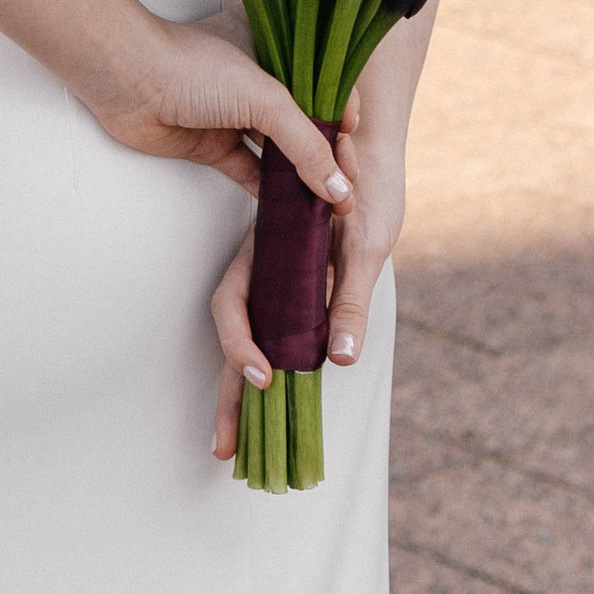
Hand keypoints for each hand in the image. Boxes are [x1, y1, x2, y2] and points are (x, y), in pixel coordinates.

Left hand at [87, 15, 353, 209]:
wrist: (130, 80)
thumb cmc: (194, 68)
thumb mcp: (264, 98)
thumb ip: (304, 144)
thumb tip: (338, 188)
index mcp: (278, 58)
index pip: (325, 92)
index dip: (343, 122)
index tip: (357, 154)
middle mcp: (260, 87)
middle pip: (305, 127)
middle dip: (328, 159)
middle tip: (347, 193)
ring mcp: (237, 118)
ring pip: (280, 155)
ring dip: (302, 181)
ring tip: (328, 210)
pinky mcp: (215, 148)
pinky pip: (251, 174)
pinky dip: (269, 195)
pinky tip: (290, 215)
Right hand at [206, 98, 403, 457]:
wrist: (371, 144)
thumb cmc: (369, 186)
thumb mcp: (366, 243)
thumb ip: (351, 297)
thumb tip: (340, 361)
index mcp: (270, 251)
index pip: (236, 305)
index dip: (242, 345)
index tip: (264, 379)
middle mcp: (263, 266)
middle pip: (232, 333)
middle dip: (227, 393)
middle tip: (223, 450)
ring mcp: (273, 276)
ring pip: (246, 335)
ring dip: (237, 388)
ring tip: (234, 441)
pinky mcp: (292, 284)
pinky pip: (268, 329)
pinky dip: (263, 365)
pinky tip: (267, 397)